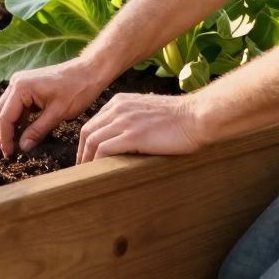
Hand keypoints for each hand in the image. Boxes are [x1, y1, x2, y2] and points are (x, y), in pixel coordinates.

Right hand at [0, 59, 109, 157]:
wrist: (90, 71)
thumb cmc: (78, 89)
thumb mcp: (57, 114)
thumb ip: (37, 131)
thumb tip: (23, 148)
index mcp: (21, 87)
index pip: (4, 118)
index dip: (5, 138)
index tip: (10, 154)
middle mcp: (16, 83)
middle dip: (3, 134)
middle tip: (10, 153)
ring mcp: (20, 84)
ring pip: (6, 110)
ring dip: (10, 128)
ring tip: (16, 146)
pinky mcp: (27, 87)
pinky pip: (16, 107)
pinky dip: (18, 121)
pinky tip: (25, 133)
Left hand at [76, 92, 207, 163]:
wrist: (198, 116)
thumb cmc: (180, 119)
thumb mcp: (147, 113)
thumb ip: (132, 122)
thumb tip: (122, 142)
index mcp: (120, 102)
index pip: (93, 123)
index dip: (86, 143)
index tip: (86, 157)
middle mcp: (118, 109)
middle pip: (87, 132)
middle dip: (81, 153)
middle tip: (81, 170)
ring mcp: (124, 121)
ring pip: (92, 141)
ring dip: (86, 160)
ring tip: (86, 176)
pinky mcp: (132, 135)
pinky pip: (104, 150)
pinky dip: (96, 163)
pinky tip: (97, 173)